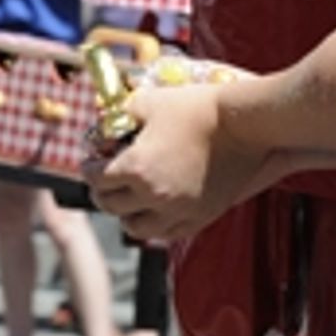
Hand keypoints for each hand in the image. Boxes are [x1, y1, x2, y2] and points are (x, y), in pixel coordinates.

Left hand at [83, 82, 263, 243]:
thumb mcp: (151, 101)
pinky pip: (167, 233)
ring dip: (126, 214)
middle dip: (102, 191)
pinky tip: (157, 210)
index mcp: (137, 168)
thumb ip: (123, 114)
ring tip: (130, 200)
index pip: (96, 178)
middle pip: (111, 206)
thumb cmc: (198, 108)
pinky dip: (156, 224)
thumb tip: (107, 123)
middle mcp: (154, 196)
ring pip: (137, 228)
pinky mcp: (200, 217)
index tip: (90, 162)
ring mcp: (178, 211)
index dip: (88, 168)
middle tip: (104, 180)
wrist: (246, 124)